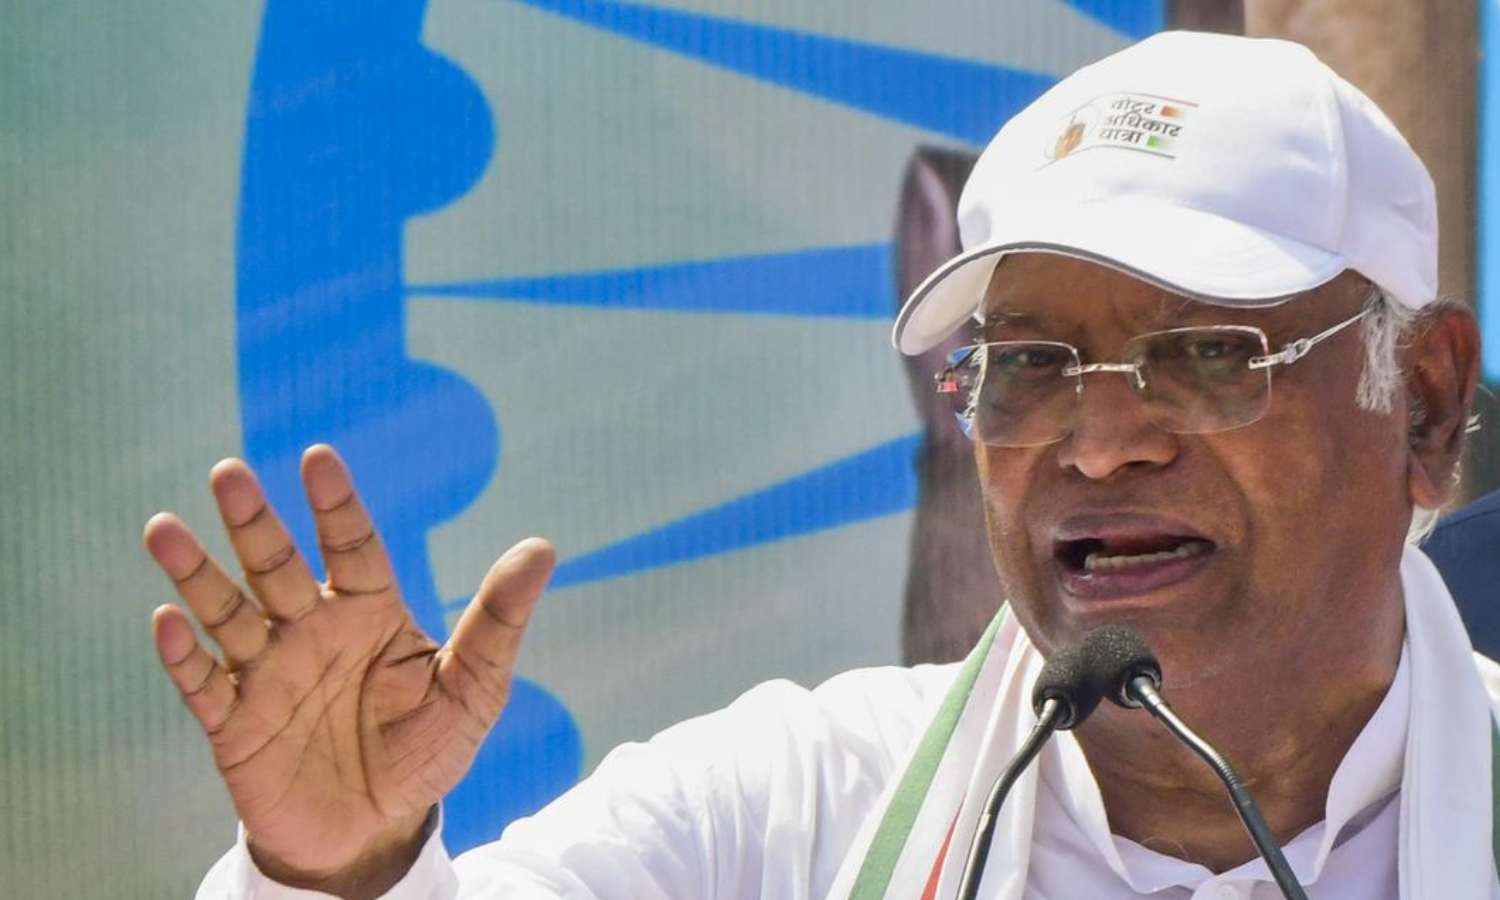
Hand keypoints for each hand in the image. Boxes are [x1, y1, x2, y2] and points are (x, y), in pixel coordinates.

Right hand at [145, 445, 554, 895]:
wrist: (375, 830)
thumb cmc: (426, 751)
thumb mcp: (474, 688)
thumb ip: (499, 619)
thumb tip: (542, 547)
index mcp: (368, 612)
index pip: (351, 547)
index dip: (335, 505)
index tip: (319, 458)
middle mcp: (311, 630)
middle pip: (276, 566)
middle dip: (253, 522)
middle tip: (228, 472)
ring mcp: (268, 674)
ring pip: (226, 614)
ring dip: (196, 575)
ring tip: (163, 529)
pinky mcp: (235, 725)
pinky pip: (204, 685)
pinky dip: (183, 657)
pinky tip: (166, 624)